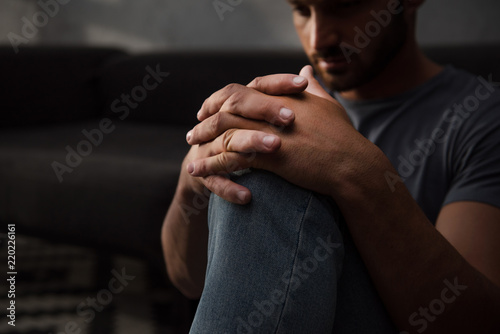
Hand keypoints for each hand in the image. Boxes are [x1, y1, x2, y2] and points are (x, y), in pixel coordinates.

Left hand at [186, 66, 369, 203]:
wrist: (352, 165)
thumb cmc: (343, 138)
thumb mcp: (327, 106)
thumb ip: (313, 88)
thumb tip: (306, 71)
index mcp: (281, 96)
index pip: (242, 90)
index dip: (222, 99)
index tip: (210, 108)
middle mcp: (271, 109)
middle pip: (227, 107)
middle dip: (206, 118)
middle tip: (194, 130)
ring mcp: (269, 131)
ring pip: (224, 131)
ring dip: (204, 141)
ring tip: (191, 152)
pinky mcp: (268, 155)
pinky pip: (230, 158)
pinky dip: (211, 164)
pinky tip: (198, 173)